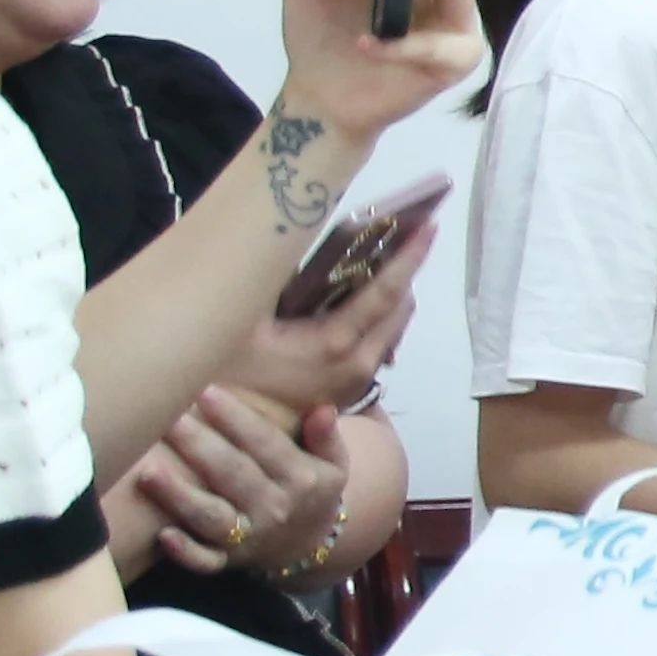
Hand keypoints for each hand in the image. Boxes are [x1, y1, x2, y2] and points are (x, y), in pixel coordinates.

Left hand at [141, 385, 350, 577]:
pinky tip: (162, 534)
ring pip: (211, 516)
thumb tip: (323, 410)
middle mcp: (275, 509)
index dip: (236, 419)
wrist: (309, 546)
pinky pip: (205, 562)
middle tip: (167, 417)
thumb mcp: (333, 463)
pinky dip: (185, 553)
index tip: (206, 391)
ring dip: (179, 496)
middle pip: (232, 474)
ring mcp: (249, 538)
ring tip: (147, 469)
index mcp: (301, 479)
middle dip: (198, 445)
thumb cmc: (311, 490)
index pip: (266, 444)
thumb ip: (327, 436)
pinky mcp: (227, 561)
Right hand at [233, 208, 434, 409]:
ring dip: (392, 292)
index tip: (430, 225)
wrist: (227, 430)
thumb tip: (298, 236)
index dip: (410, 256)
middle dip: (403, 268)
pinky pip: (379, 342)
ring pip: (393, 326)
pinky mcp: (352, 388)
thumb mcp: (240, 318)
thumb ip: (273, 279)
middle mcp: (359, 362)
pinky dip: (378, 314)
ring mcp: (358, 378)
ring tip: (377, 257)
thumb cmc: (226, 372)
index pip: (386, 291)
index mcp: (336, 342)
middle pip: (400, 306)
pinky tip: (354, 294)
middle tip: (398, 232)